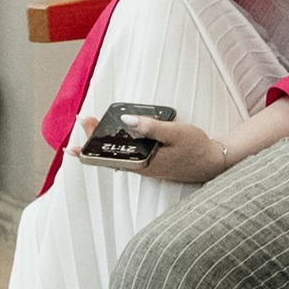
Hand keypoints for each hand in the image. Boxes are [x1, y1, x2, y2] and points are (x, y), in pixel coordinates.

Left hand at [70, 112, 228, 186]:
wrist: (214, 163)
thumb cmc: (196, 148)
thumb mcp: (175, 133)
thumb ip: (150, 128)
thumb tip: (126, 121)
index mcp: (144, 163)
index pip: (109, 158)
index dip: (90, 150)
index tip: (74, 142)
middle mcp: (142, 168)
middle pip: (111, 155)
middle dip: (95, 138)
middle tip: (85, 119)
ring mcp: (147, 167)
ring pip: (120, 155)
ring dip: (107, 141)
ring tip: (95, 125)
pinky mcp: (153, 163)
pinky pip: (130, 154)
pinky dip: (120, 145)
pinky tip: (118, 137)